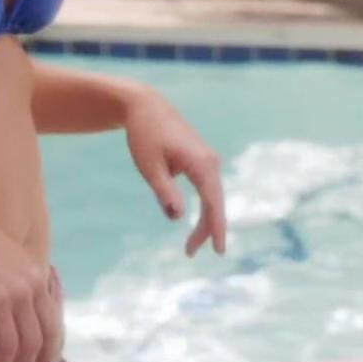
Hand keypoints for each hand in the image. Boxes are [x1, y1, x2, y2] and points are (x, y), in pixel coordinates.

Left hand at [124, 88, 226, 257]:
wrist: (147, 107)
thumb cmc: (145, 135)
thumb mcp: (150, 167)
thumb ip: (165, 192)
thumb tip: (177, 218)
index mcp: (201, 163)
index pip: (213, 202)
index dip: (215, 228)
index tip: (218, 250)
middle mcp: (211, 162)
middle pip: (215, 203)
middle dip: (206, 230)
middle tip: (189, 254)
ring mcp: (208, 160)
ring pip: (212, 197)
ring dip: (204, 221)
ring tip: (190, 247)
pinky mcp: (202, 161)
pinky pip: (207, 190)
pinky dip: (204, 208)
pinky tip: (197, 224)